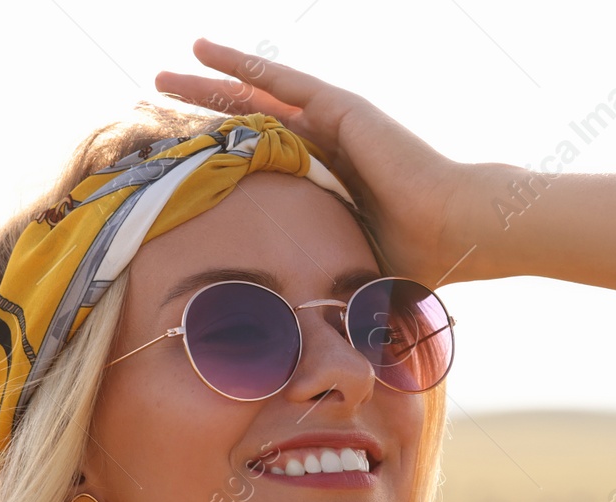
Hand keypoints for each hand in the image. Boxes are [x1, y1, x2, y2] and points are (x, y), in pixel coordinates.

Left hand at [156, 38, 493, 285]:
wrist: (458, 228)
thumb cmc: (424, 258)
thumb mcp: (360, 273)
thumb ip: (334, 289)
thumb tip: (313, 336)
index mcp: (335, 184)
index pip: (268, 166)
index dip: (227, 162)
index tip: (187, 165)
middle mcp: (331, 148)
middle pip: (252, 127)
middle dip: (206, 118)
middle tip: (158, 109)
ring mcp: (335, 124)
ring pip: (256, 99)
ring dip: (209, 87)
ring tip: (163, 77)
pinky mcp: (341, 108)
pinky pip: (279, 81)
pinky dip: (240, 65)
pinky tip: (201, 51)